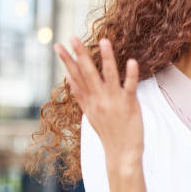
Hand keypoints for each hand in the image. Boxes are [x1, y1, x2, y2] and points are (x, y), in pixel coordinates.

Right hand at [54, 37, 143, 162]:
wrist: (122, 154)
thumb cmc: (108, 132)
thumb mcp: (89, 114)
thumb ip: (80, 95)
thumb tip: (69, 78)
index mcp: (89, 101)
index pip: (75, 77)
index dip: (67, 61)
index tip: (58, 45)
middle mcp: (99, 99)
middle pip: (87, 74)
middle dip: (80, 55)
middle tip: (72, 37)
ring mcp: (114, 101)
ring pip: (109, 76)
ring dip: (106, 58)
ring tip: (104, 41)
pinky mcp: (129, 105)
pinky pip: (130, 86)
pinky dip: (131, 74)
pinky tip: (132, 61)